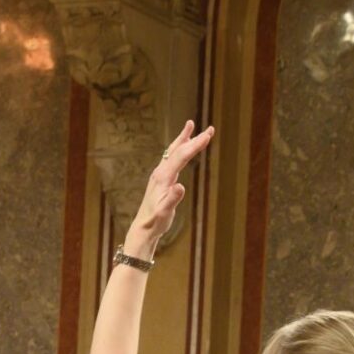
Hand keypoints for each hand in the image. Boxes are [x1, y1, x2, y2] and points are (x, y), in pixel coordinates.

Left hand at [128, 121, 215, 251]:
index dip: (195, 145)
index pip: (181, 156)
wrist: (143, 228)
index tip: (208, 135)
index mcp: (162, 177)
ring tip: (191, 126)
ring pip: (172, 152)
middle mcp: (160, 173)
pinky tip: (182, 147)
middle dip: (194, 138)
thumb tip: (180, 187)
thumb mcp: (165, 212)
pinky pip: (171, 159)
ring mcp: (159, 175)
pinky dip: (179, 149)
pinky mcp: (161, 179)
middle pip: (178, 150)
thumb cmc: (155, 222)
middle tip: (210, 129)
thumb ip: (172, 199)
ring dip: (184, 139)